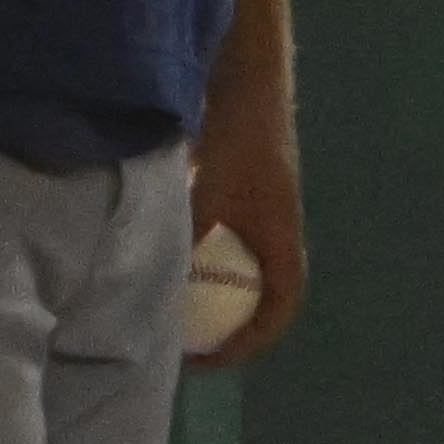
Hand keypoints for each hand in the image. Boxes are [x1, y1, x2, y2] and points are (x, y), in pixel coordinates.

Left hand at [186, 104, 306, 370]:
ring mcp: (262, 213)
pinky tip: (170, 260)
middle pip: (265, 293)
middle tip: (188, 346)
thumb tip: (162, 285)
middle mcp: (277, 229)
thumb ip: (190, 235)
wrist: (247, 85)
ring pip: (245, 270)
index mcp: (281, 234)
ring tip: (175, 311)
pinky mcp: (243, 197)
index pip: (282, 302)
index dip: (253, 338)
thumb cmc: (237, 137)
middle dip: (231, 326)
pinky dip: (207, 264)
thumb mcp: (208, 191)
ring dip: (218, 295)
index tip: (213, 358)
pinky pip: (229, 246)